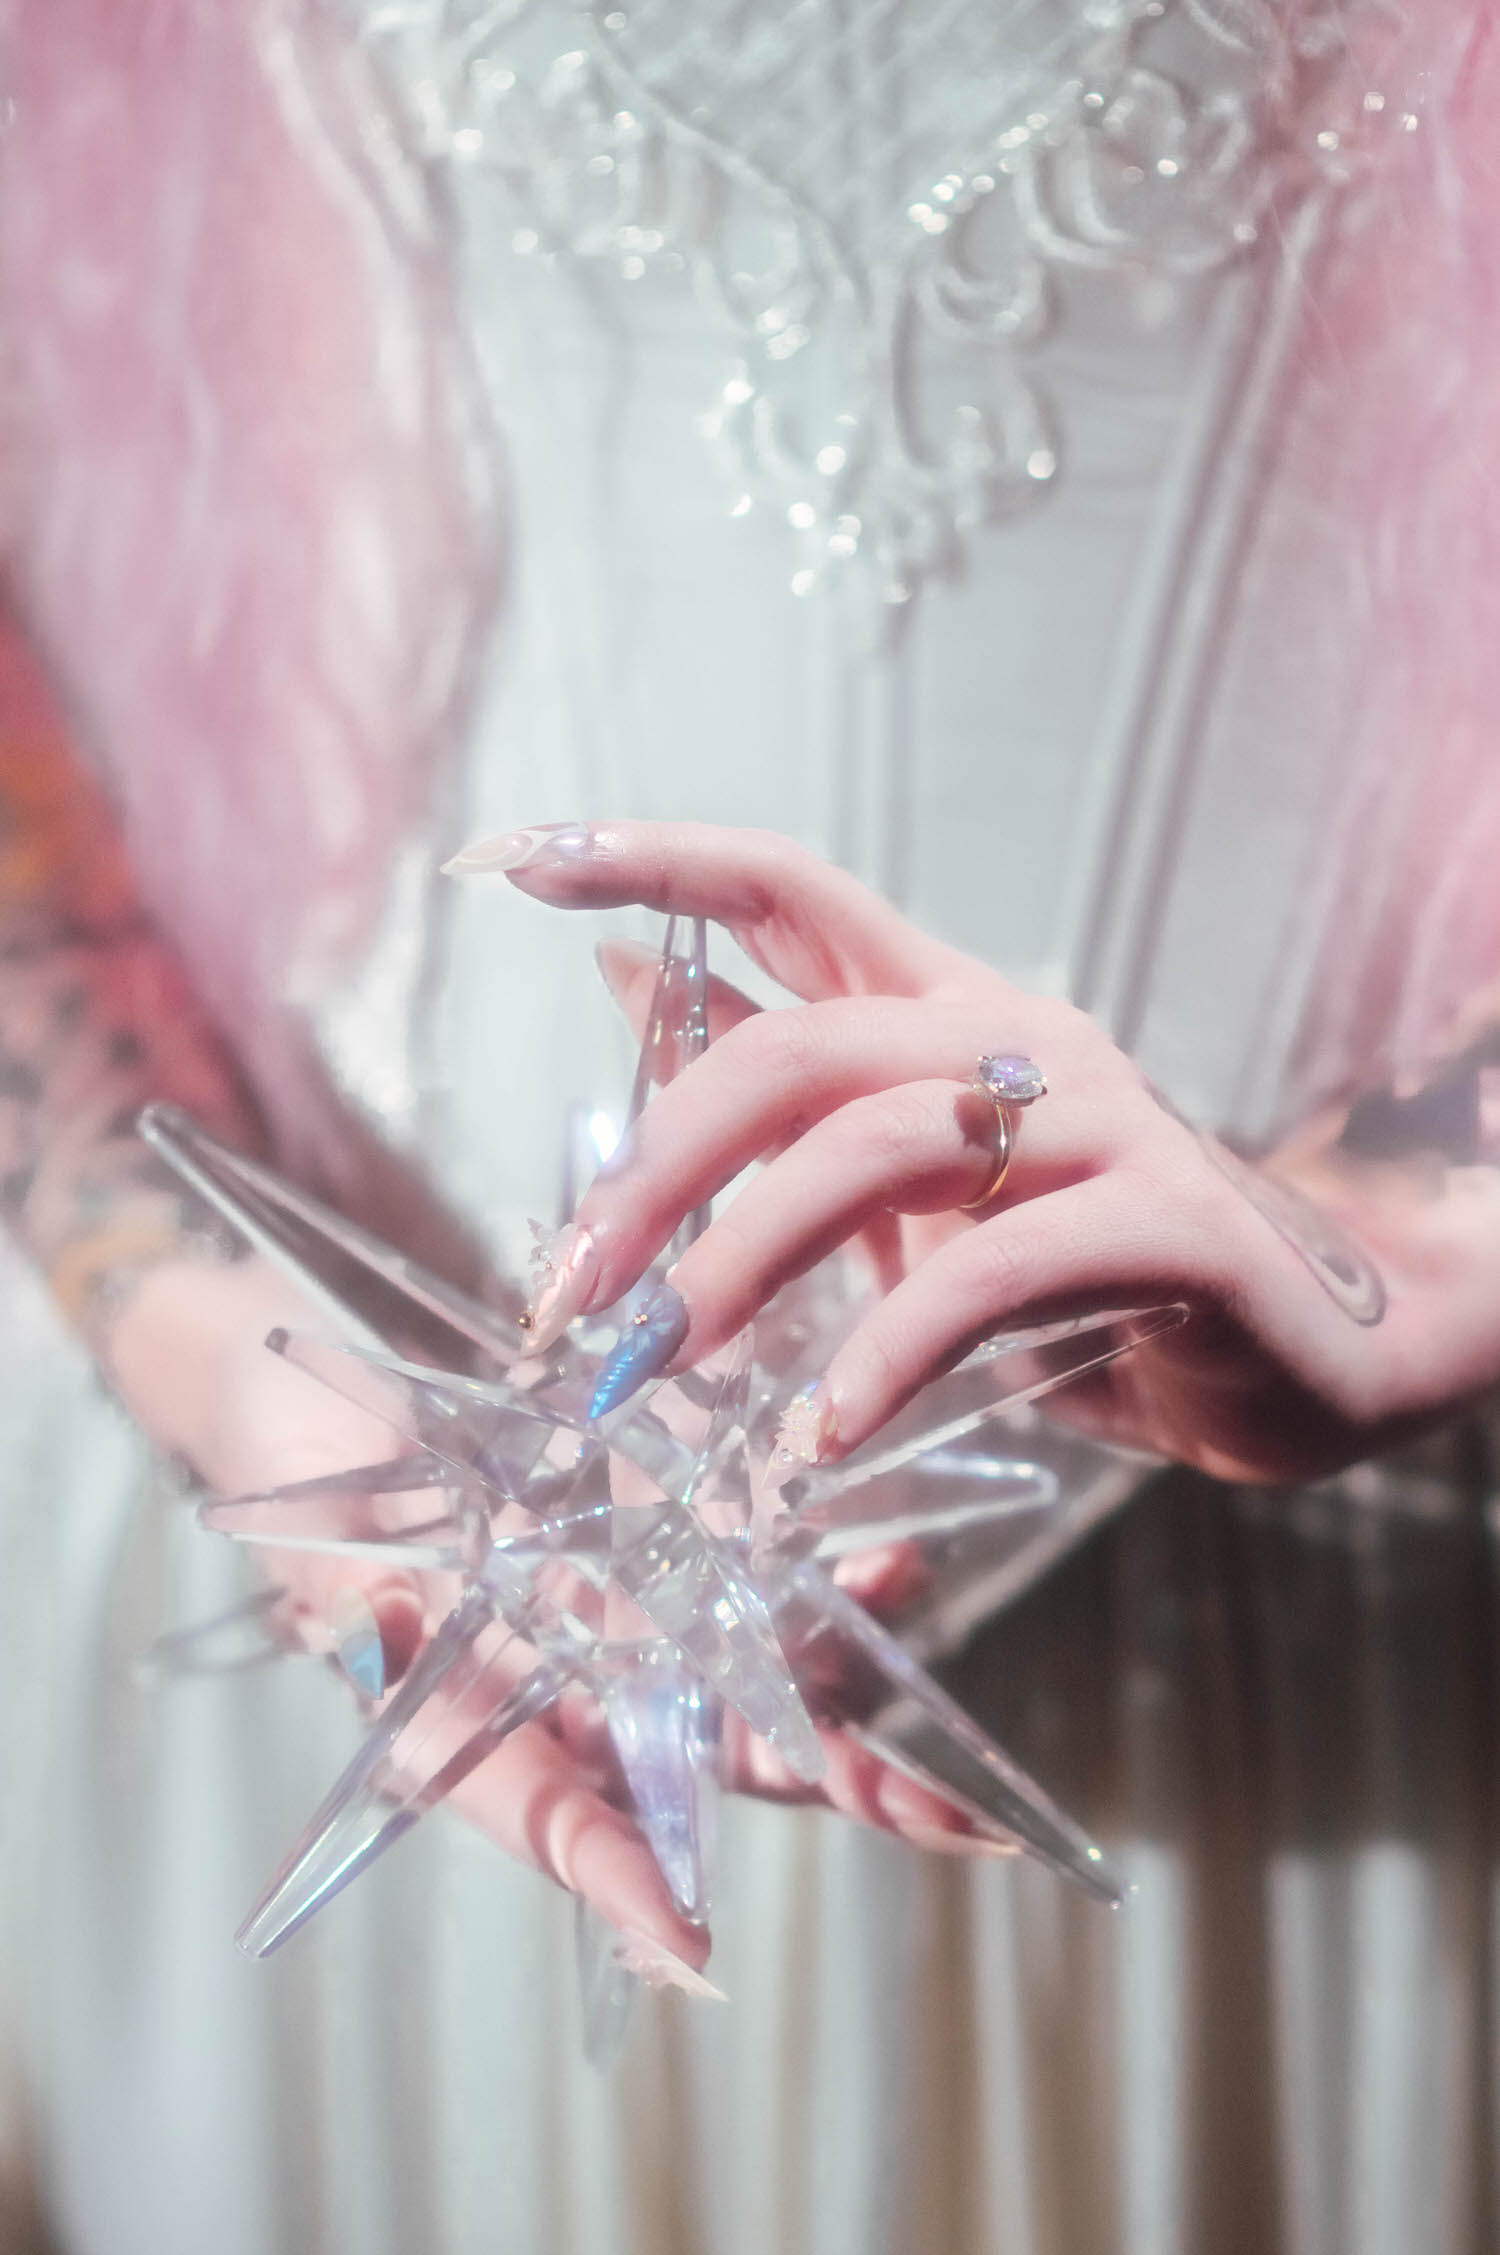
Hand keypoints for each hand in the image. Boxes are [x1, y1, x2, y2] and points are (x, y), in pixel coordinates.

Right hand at [107, 1251, 1004, 1987]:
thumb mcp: (316, 1551)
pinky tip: (891, 1560)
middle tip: (941, 1817)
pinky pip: (767, 1561)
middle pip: (717, 1762)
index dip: (619, 1880)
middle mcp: (582, 1687)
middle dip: (831, 1786)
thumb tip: (370, 1640)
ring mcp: (638, 1607)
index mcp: (484, 1730)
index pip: (558, 1821)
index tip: (688, 1941)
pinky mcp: (674, 1519)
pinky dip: (832, 1570)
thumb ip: (352, 1608)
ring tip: (924, 1650)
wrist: (336, 1384)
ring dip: (855, 1676)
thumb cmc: (304, 1487)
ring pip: (767, 1671)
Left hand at [453, 818, 1499, 1483]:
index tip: (515, 855)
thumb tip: (627, 983)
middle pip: (801, 1044)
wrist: (1310, 1350)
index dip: (656, 856)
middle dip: (660, 1163)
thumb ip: (789, 1091)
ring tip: (665, 1361)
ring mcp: (1106, 1123)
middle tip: (577, 1288)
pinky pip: (1000, 1270)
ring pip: (880, 1148)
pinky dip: (892, 1348)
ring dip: (745, 1258)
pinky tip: (829, 1425)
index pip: (791, 884)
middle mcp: (1022, 1037)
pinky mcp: (1173, 1228)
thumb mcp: (917, 1179)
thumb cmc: (1089, 1268)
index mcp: (950, 1009)